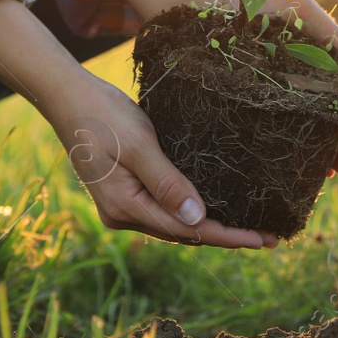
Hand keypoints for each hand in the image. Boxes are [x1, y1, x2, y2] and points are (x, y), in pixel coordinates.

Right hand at [48, 75, 278, 248]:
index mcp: (125, 207)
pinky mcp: (125, 192)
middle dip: (226, 235)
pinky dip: (191, 210)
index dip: (228, 236)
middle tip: (270, 237)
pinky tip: (215, 208)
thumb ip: (168, 182)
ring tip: (250, 228)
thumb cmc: (102, 116)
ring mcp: (122, 206)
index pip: (188, 231)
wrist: (67, 97)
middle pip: (183, 233)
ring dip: (210, 226)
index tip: (263, 239)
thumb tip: (198, 218)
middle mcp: (122, 215)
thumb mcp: (140, 146)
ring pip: (174, 223)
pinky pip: (164, 208)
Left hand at [102, 0, 337, 180]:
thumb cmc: (257, 8)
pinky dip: (291, 166)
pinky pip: (271, 152)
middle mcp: (299, 100)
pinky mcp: (246, 124)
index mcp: (317, 76)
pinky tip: (303, 175)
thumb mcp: (299, 12)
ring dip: (327, 163)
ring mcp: (274, 115)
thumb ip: (332, 33)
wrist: (206, 14)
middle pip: (331, 133)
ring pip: (307, 147)